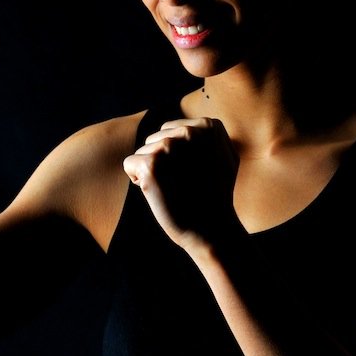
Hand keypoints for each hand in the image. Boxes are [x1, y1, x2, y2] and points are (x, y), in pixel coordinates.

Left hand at [122, 117, 241, 251]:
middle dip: (163, 160)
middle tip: (183, 183)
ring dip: (153, 171)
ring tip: (174, 188)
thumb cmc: (217, 197)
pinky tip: (158, 193)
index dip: (177, 155)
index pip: (171, 130)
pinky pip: (130, 164)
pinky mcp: (151, 164)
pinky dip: (139, 181)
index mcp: (209, 126)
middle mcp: (189, 132)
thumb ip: (209, 138)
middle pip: (155, 139)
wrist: (211, 228)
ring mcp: (169, 147)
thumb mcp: (225, 157)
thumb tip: (192, 127)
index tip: (194, 173)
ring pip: (143, 151)